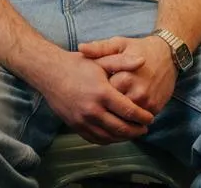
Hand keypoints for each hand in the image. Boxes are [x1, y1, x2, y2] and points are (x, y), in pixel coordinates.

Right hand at [39, 50, 154, 144]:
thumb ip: (123, 62)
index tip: (150, 118)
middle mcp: (93, 110)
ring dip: (124, 138)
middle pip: (121, 128)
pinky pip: (96, 139)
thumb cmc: (77, 64)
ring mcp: (83, 120)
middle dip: (136, 130)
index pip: (129, 111)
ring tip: (133, 133)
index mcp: (102, 93)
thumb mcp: (101, 60)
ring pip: (109, 137)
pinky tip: (115, 135)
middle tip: (145, 129)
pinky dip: (109, 140)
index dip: (142, 117)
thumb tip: (143, 61)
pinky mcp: (75, 126)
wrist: (50, 73)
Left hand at [79, 35, 176, 116]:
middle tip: (98, 102)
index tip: (92, 89)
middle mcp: (137, 93)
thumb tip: (81, 47)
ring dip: (117, 116)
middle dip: (106, 107)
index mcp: (125, 78)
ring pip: (126, 118)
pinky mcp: (155, 108)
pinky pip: (138, 120)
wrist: (168, 54)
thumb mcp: (119, 44)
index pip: (104, 95)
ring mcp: (147, 103)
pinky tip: (121, 113)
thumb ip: (100, 49)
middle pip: (114, 109)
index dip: (97, 93)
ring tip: (108, 109)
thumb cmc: (139, 48)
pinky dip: (129, 118)